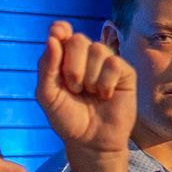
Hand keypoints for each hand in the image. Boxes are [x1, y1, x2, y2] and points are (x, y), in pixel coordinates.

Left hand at [36, 20, 136, 157]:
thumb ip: (47, 67)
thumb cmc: (68, 119)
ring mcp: (106, 63)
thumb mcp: (48, 95)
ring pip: (98, 50)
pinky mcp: (124, 73)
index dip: (60, 30)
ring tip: (90, 93)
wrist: (90, 141)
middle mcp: (85, 57)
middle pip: (78, 39)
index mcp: (64, 58)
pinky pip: (114, 64)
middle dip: (72, 66)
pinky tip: (105, 95)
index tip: (58, 33)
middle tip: (74, 88)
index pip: (62, 32)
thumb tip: (52, 38)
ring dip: (89, 77)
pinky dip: (105, 82)